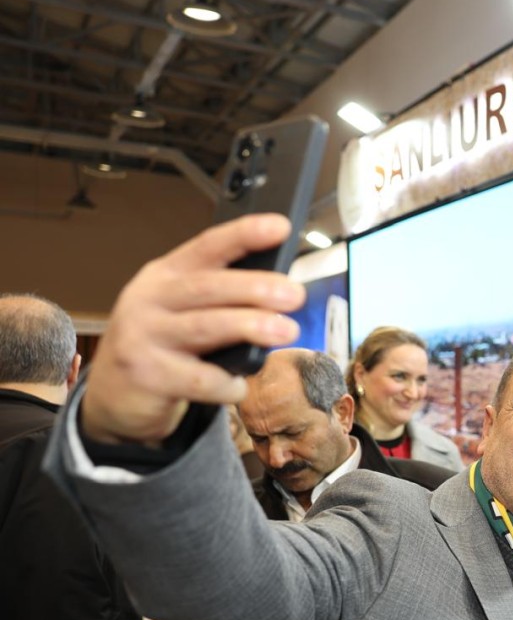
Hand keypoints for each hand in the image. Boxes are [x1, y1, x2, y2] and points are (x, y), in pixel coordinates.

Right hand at [81, 214, 304, 445]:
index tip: (280, 227)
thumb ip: (219, 297)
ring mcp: (144, 337)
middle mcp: (150, 300)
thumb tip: (280, 290)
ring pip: (205, 327)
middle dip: (256, 287)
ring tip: (287, 330)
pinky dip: (227, 383)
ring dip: (251, 326)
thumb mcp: (180, 308)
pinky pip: (200, 379)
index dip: (244, 235)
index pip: (207, 246)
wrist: (112, 392)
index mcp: (165, 275)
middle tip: (295, 294)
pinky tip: (239, 385)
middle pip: (208, 287)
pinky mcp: (148, 376)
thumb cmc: (163, 343)